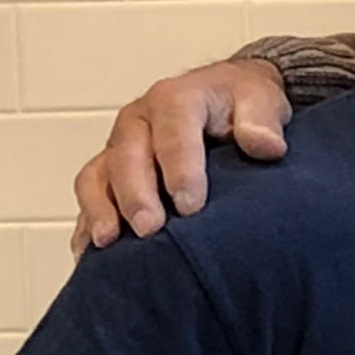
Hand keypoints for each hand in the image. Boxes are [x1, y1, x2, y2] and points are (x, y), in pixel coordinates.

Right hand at [72, 57, 295, 250]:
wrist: (224, 98)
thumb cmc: (240, 103)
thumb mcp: (261, 99)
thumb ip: (262, 120)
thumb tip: (266, 146)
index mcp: (176, 98)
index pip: (174, 127)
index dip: (180, 167)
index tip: (191, 205)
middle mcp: (140, 121)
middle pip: (127, 155)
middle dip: (136, 194)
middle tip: (150, 229)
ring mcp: (119, 147)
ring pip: (97, 175)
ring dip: (101, 209)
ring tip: (110, 242)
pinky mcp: (109, 173)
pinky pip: (89, 197)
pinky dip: (88, 224)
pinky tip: (90, 256)